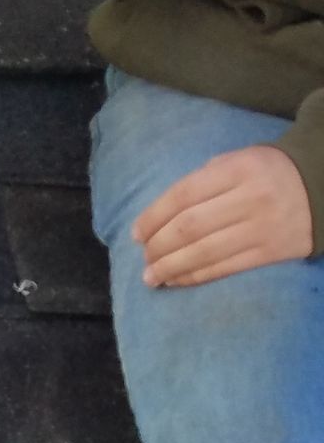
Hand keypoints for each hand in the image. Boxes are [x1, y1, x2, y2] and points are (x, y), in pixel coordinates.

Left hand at [134, 144, 312, 287]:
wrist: (322, 188)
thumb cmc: (268, 174)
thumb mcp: (240, 161)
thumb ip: (204, 180)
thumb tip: (160, 215)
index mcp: (239, 168)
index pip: (183, 195)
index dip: (153, 217)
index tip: (136, 234)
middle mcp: (250, 197)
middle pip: (189, 227)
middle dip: (158, 246)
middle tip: (144, 257)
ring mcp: (261, 227)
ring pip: (203, 253)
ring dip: (170, 268)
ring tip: (150, 277)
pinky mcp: (271, 253)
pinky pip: (223, 269)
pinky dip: (193, 277)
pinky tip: (176, 281)